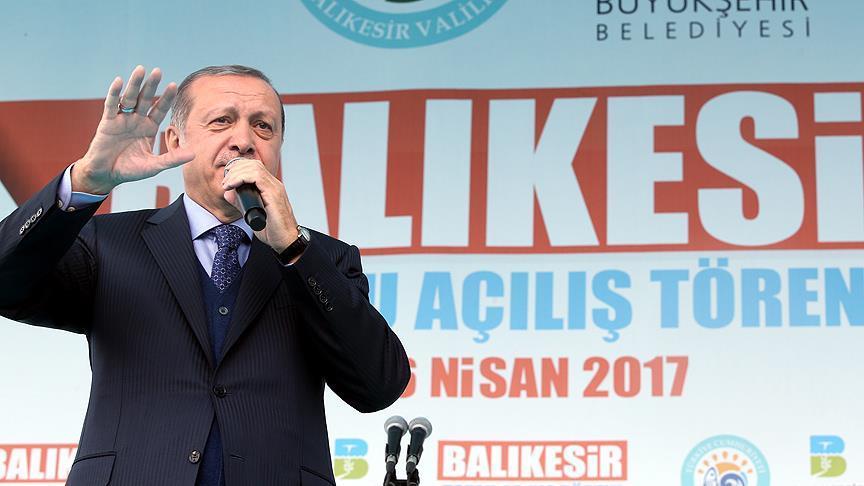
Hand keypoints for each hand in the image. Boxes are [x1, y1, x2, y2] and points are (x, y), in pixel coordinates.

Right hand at [72, 65, 194, 193]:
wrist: (107, 175)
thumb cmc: (130, 170)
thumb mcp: (154, 165)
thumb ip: (172, 159)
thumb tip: (194, 154)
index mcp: (148, 128)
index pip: (159, 109)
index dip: (166, 98)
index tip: (174, 85)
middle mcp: (136, 120)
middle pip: (145, 99)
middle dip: (151, 85)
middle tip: (158, 71)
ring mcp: (122, 119)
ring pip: (129, 98)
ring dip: (135, 84)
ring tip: (141, 69)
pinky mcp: (107, 122)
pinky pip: (111, 105)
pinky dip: (114, 93)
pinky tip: (119, 81)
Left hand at [221, 158, 299, 253]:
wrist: (285, 241)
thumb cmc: (273, 230)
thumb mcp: (251, 213)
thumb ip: (241, 202)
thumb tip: (229, 193)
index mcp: (271, 187)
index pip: (255, 167)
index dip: (238, 169)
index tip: (227, 180)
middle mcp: (275, 185)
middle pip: (254, 164)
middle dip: (235, 169)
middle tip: (225, 182)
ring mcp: (275, 188)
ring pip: (254, 167)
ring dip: (236, 173)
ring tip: (227, 184)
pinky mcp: (274, 194)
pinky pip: (256, 177)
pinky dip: (241, 178)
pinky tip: (232, 185)